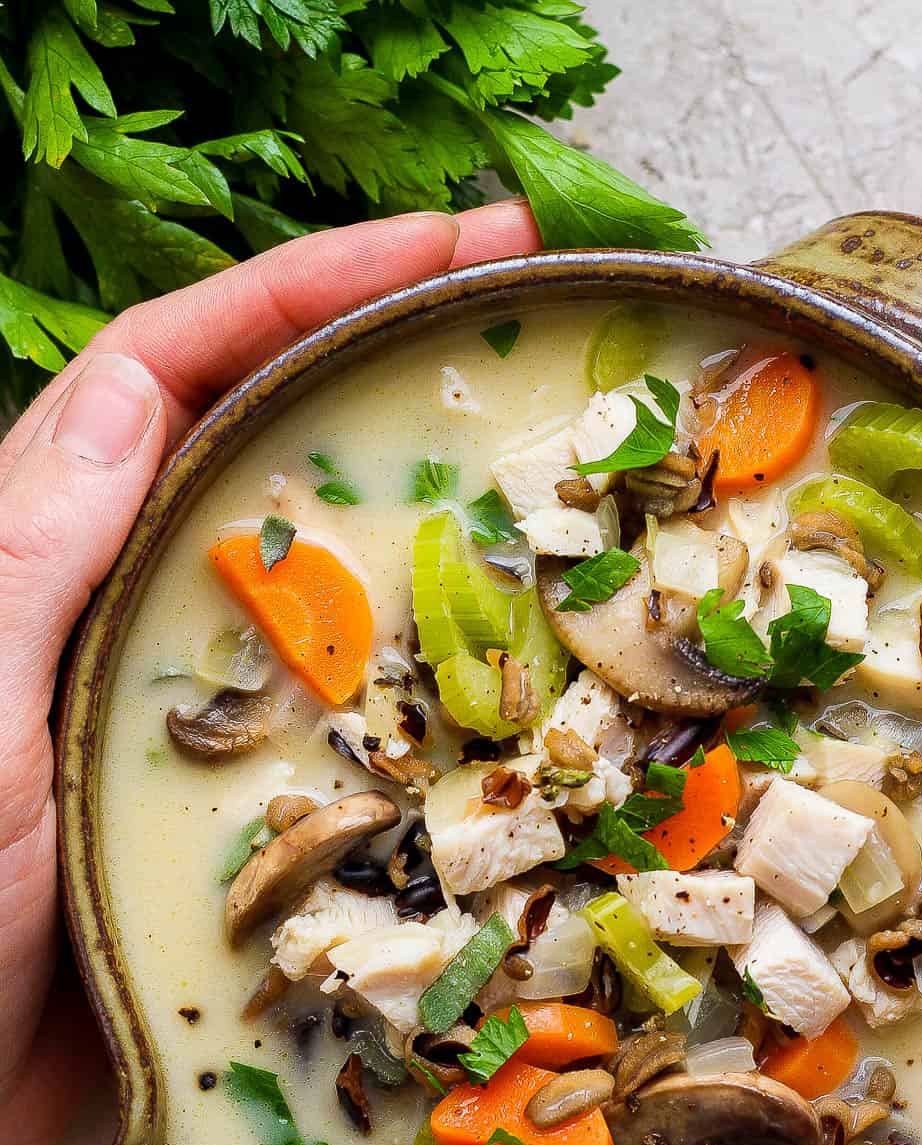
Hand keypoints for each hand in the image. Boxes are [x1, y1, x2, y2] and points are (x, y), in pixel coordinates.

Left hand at [0, 201, 539, 1144]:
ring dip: (430, 511)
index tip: (456, 245)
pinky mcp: (240, 806)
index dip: (311, 288)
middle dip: (394, 362)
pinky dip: (431, 683)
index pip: (178, 369)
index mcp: (49, 552)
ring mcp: (196, 708)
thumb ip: (30, 560)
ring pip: (328, 576)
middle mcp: (129, 607)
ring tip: (552, 468)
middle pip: (269, 441)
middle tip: (534, 315)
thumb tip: (124, 390)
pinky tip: (513, 677)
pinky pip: (354, 716)